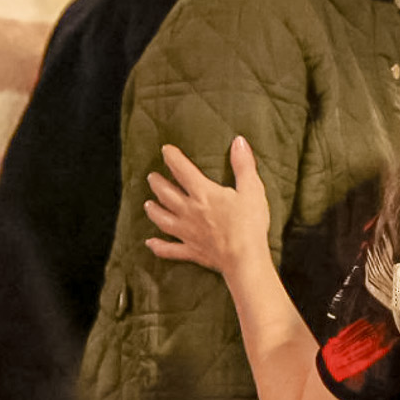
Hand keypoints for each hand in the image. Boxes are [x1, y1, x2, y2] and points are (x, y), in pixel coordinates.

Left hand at [144, 137, 273, 277]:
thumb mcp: (252, 189)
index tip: (165, 150)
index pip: (183, 171)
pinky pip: (170, 249)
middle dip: (157, 184)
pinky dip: (158, 246)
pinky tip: (150, 244)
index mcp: (203, 194)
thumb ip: (243, 165)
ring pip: (163, 219)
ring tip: (148, 204)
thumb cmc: (250, 223)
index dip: (173, 158)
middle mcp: (189, 211)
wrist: (244, 258)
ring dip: (154, 211)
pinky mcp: (191, 251)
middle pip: (167, 195)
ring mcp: (188, 232)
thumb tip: (238, 141)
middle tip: (151, 177)